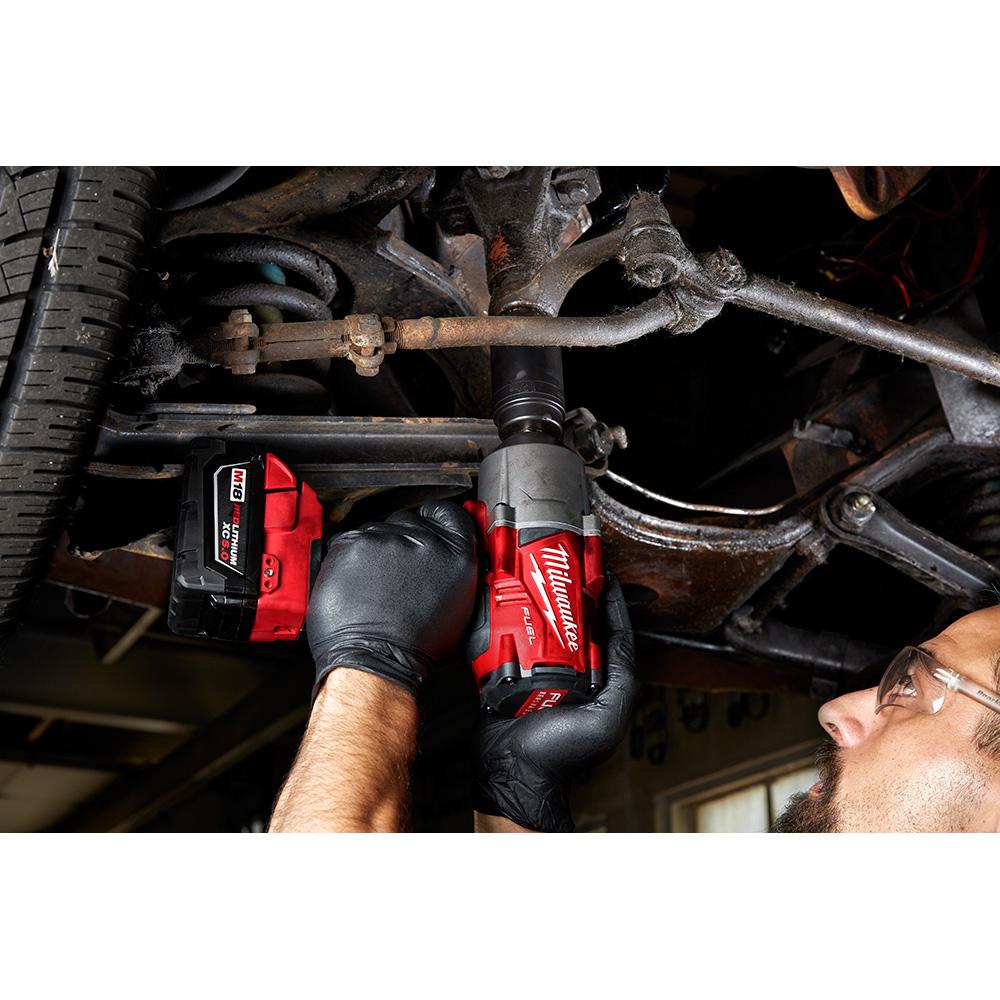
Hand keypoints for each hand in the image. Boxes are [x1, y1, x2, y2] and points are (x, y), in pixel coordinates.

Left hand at [307, 500, 476, 698]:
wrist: (375, 661)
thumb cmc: (415, 647)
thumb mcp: (459, 609)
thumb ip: (455, 571)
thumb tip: (448, 557)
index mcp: (454, 554)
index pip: (447, 513)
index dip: (434, 520)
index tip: (426, 526)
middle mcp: (422, 541)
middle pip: (409, 521)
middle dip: (401, 543)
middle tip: (395, 574)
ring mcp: (386, 540)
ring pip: (377, 531)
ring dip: (374, 552)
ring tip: (374, 586)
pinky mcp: (353, 545)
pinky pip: (351, 541)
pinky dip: (350, 558)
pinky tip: (357, 584)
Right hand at [474, 571, 638, 832]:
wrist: (513, 773)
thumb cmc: (561, 757)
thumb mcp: (608, 716)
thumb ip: (621, 676)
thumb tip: (621, 633)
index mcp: (596, 678)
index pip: (608, 627)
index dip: (607, 596)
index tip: (601, 568)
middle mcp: (568, 671)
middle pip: (571, 618)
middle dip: (568, 590)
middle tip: (564, 563)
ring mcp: (535, 669)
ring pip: (538, 623)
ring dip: (535, 599)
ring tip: (533, 573)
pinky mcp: (506, 672)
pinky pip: (507, 639)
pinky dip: (505, 618)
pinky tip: (503, 599)